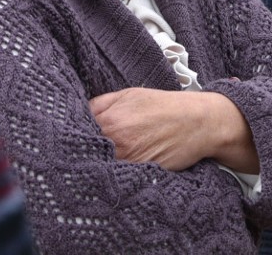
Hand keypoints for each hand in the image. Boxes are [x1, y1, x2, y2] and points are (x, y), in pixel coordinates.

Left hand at [89, 87, 258, 172]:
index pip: (75, 133)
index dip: (72, 135)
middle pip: (83, 154)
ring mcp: (127, 162)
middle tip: (80, 152)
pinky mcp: (138, 175)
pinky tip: (113, 169)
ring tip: (96, 161)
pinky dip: (111, 175)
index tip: (72, 138)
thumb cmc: (165, 106)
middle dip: (81, 152)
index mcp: (110, 120)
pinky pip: (115, 178)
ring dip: (94, 165)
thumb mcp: (130, 94)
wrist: (199, 122)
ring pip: (97, 168)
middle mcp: (115, 143)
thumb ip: (100, 104)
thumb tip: (77, 113)